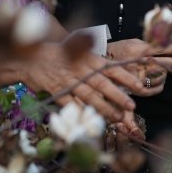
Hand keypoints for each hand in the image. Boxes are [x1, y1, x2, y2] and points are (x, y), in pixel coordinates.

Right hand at [9, 43, 143, 122]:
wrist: (31, 58)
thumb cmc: (60, 55)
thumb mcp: (81, 53)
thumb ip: (98, 63)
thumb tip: (120, 69)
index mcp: (90, 59)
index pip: (112, 68)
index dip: (127, 77)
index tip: (140, 86)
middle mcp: (81, 70)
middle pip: (103, 84)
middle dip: (118, 96)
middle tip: (132, 106)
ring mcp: (69, 81)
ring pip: (89, 97)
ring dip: (104, 108)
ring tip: (117, 117)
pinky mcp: (57, 92)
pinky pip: (72, 104)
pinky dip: (82, 112)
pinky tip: (92, 119)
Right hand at [106, 38, 171, 96]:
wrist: (99, 62)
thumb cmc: (119, 50)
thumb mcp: (133, 42)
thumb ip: (148, 44)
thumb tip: (166, 43)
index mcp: (140, 50)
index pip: (163, 49)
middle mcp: (139, 63)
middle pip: (164, 64)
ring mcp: (136, 76)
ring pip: (159, 77)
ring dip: (166, 74)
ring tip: (166, 71)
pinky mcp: (132, 87)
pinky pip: (150, 91)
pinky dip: (158, 88)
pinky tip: (161, 85)